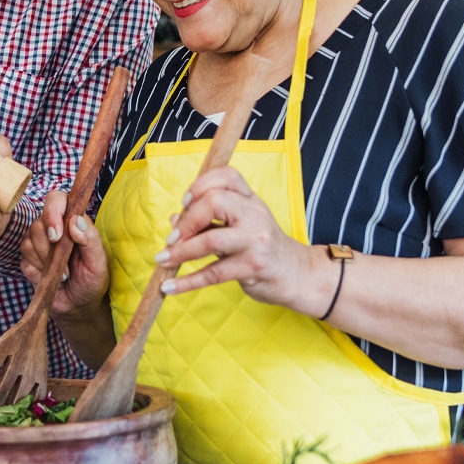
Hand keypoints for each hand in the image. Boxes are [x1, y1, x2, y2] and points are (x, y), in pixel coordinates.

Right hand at [20, 191, 109, 317]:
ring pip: (28, 241)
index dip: (52, 212)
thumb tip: (75, 221)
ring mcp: (39, 243)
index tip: (57, 235)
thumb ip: (90, 238)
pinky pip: (24, 261)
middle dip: (49, 246)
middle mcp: (54, 227)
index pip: (56, 200)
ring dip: (45, 261)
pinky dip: (38, 272)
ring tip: (63, 274)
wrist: (81, 305)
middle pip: (38, 223)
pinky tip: (50, 278)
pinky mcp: (29, 261)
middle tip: (64, 262)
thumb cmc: (93, 279)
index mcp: (72, 220)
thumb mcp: (99, 260)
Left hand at [157, 166, 311, 307]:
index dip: (200, 185)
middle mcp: (255, 215)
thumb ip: (210, 221)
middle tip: (172, 238)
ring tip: (164, 259)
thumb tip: (174, 221)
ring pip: (211, 240)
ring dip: (181, 252)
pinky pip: (214, 273)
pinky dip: (188, 281)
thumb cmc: (263, 248)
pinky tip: (171, 287)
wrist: (299, 275)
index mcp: (251, 200)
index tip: (184, 202)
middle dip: (186, 221)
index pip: (227, 176)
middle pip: (214, 202)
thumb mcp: (241, 226)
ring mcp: (255, 241)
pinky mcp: (252, 267)